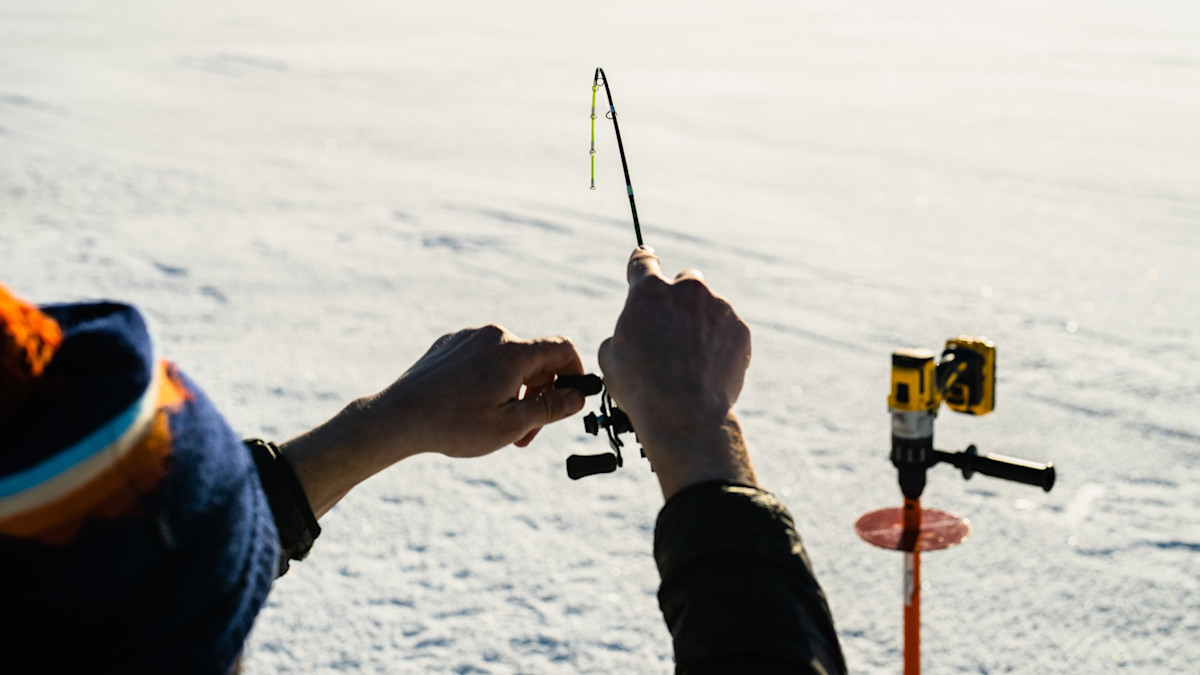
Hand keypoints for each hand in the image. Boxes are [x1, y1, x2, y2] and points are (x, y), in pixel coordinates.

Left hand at [368, 325, 585, 456]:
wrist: (397, 418)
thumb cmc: (454, 425)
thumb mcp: (511, 425)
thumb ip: (551, 408)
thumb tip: (577, 397)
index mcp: (513, 352)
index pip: (562, 348)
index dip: (575, 373)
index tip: (571, 399)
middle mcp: (493, 336)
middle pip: (534, 360)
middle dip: (539, 395)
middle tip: (527, 433)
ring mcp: (468, 338)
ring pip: (507, 362)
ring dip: (514, 392)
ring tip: (499, 426)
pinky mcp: (448, 345)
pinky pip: (482, 360)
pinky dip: (489, 381)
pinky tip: (472, 409)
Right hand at [598, 248, 756, 498]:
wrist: (684, 413)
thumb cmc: (640, 387)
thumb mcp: (610, 358)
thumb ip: (622, 333)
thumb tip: (630, 336)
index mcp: (649, 292)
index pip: (642, 261)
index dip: (641, 263)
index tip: (644, 261)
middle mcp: (687, 290)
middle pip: (684, 281)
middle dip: (678, 299)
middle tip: (671, 330)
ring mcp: (718, 308)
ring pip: (709, 308)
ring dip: (700, 325)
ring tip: (690, 362)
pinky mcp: (740, 330)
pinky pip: (728, 331)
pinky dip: (720, 345)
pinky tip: (708, 370)